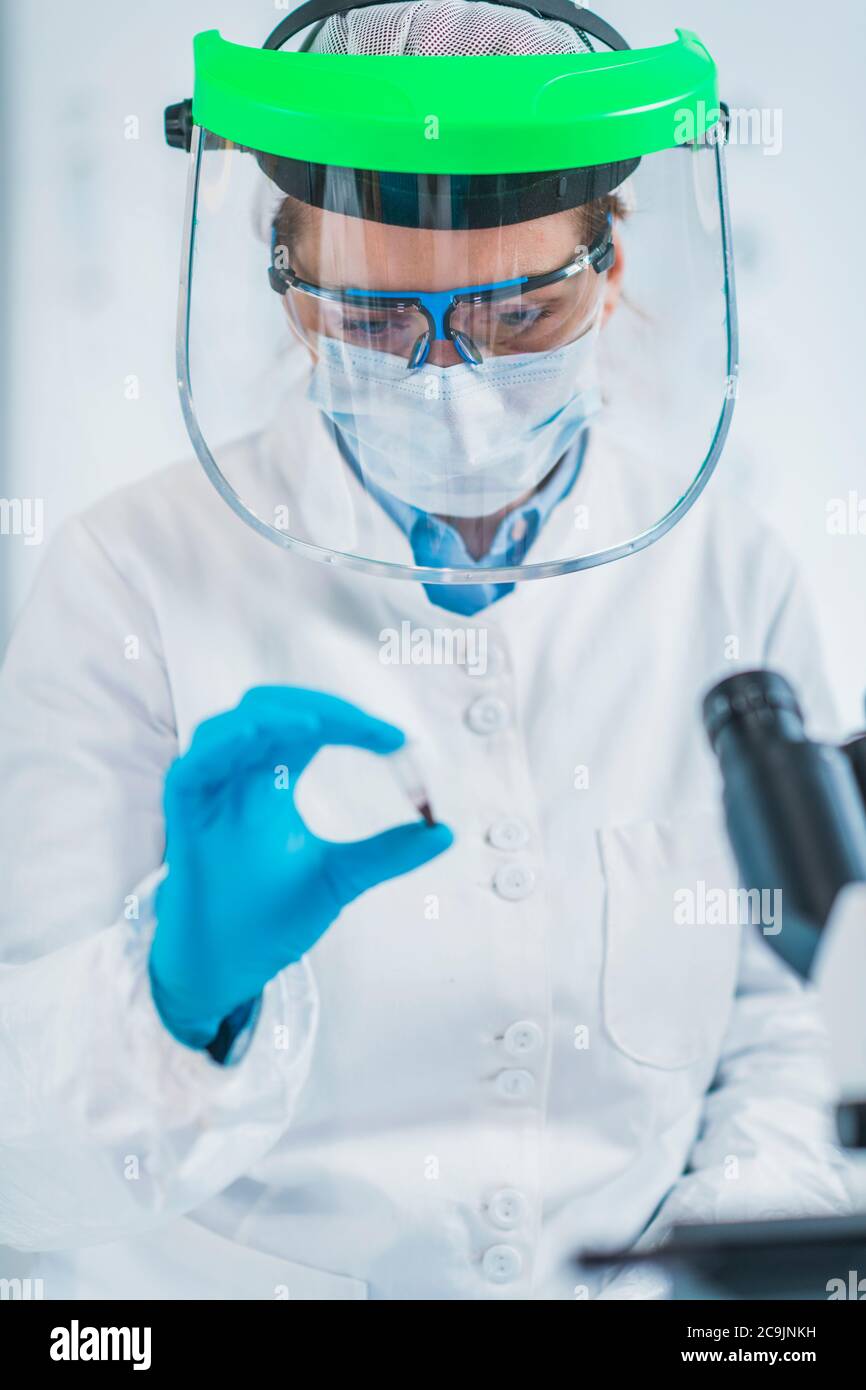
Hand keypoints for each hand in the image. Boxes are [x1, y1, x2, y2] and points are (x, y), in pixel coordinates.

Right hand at [149, 687, 452, 1047]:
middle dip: (318, 705)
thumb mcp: (338, 878)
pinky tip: (257, 737)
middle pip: (269, 709)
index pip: (309, 726)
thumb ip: (386, 853)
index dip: (352, 722)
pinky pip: (192, 766)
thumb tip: (444, 832)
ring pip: (228, 726)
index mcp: (271, 779)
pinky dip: (222, 745)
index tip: (399, 741)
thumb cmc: (267, 919)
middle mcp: (238, 776)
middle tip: (366, 726)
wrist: (224, 967)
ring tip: (318, 724)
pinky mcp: (182, 817)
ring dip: (272, 716)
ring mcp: (207, 793)